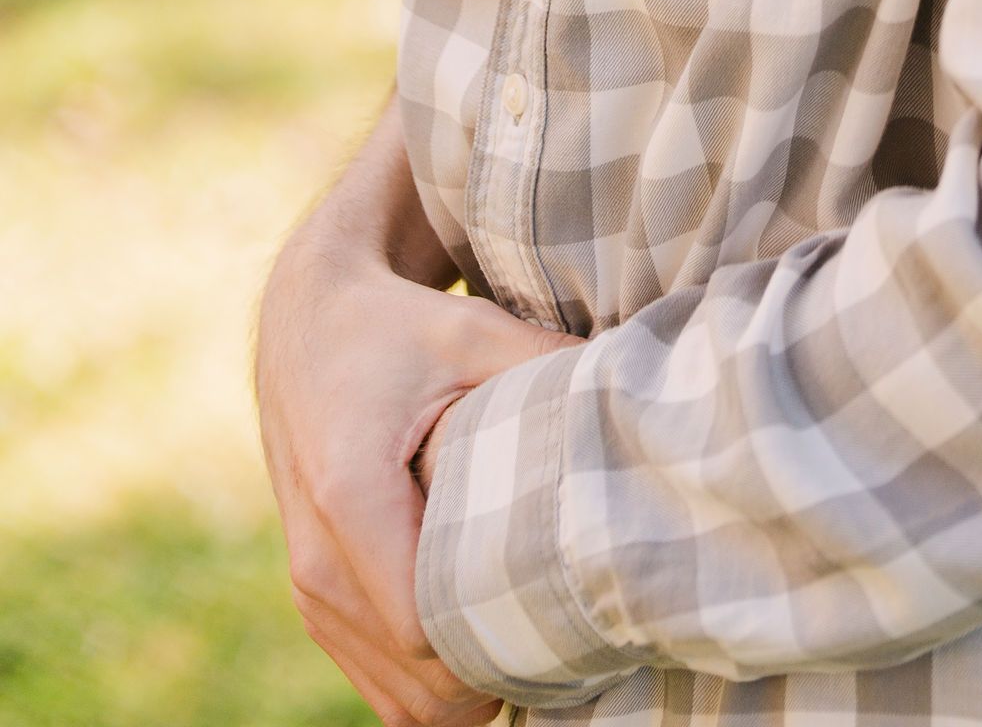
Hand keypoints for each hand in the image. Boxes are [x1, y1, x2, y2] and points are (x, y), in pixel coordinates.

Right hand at [257, 101, 578, 726]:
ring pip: (398, 700)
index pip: (427, 630)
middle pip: (419, 683)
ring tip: (543, 640)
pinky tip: (492, 640)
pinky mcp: (315, 602)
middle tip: (578, 637)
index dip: (502, 640)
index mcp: (351, 494)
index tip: (573, 616)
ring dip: (467, 689)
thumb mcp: (475, 331)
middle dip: (498, 674)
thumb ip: (548, 364)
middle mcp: (318, 558)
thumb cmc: (398, 327)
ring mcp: (308, 590)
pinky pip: (378, 682)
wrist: (306, 325)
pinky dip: (433, 684)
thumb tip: (642, 386)